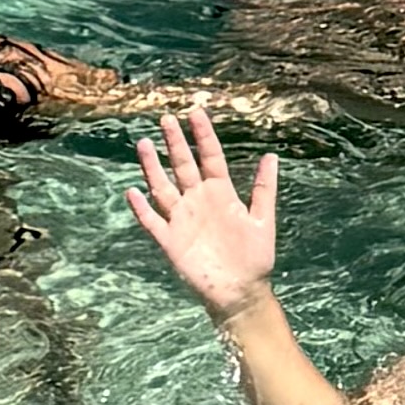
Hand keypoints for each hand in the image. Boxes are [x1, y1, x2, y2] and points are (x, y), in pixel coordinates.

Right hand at [123, 108, 281, 318]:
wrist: (242, 292)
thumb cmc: (255, 257)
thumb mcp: (264, 220)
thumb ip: (264, 188)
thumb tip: (271, 155)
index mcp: (222, 193)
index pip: (210, 157)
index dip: (203, 135)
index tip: (196, 112)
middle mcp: (199, 201)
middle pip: (183, 166)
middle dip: (174, 143)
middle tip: (165, 119)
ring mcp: (183, 219)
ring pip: (163, 187)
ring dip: (153, 167)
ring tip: (143, 144)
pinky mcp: (171, 241)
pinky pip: (153, 222)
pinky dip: (142, 208)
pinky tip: (132, 192)